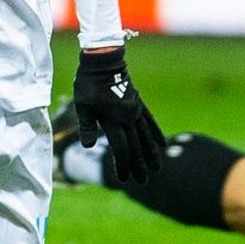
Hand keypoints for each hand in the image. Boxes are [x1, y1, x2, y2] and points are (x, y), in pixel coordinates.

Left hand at [72, 47, 165, 183]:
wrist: (104, 61)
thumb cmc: (88, 83)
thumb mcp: (82, 104)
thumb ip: (86, 126)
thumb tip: (89, 146)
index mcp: (112, 118)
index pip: (121, 146)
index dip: (123, 164)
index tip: (124, 179)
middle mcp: (127, 116)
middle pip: (135, 145)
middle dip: (139, 165)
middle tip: (143, 182)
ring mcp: (135, 110)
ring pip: (145, 136)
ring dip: (151, 153)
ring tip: (158, 169)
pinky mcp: (138, 104)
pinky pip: (150, 122)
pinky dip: (156, 134)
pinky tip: (162, 145)